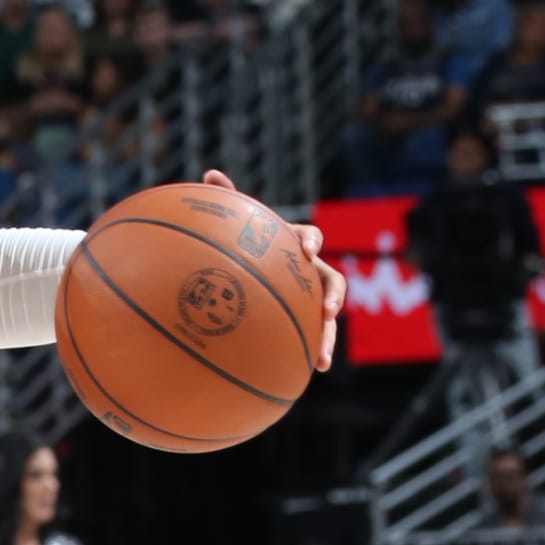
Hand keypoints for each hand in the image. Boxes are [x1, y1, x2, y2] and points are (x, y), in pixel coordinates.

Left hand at [198, 170, 344, 369]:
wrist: (252, 272)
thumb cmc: (245, 244)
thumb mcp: (237, 225)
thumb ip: (228, 199)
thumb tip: (210, 172)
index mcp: (295, 245)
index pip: (310, 237)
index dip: (310, 240)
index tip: (305, 249)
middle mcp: (309, 272)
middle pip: (332, 280)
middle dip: (334, 296)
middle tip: (329, 311)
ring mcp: (310, 298)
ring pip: (328, 318)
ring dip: (328, 336)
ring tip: (322, 360)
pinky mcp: (304, 320)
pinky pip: (311, 337)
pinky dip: (313, 352)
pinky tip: (309, 372)